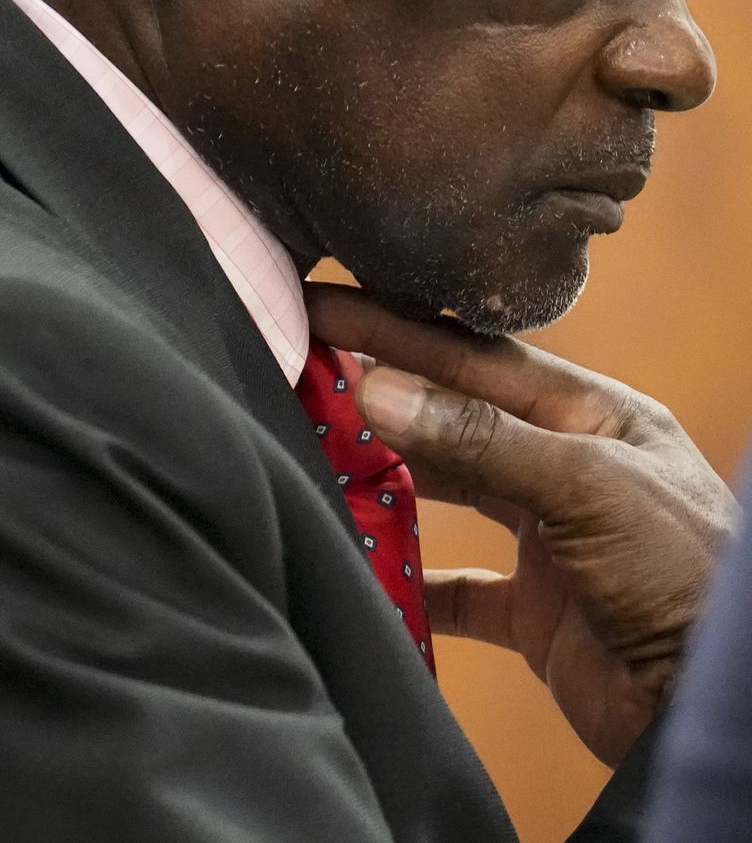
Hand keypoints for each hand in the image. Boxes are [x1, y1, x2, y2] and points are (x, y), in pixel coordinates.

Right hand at [306, 284, 738, 767]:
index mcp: (591, 415)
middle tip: (304, 369)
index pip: (475, 359)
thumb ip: (482, 440)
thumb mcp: (588, 488)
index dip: (398, 330)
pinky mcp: (535, 608)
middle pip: (454, 417)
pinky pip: (459, 586)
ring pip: (450, 492)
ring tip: (321, 453)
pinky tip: (373, 564)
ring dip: (389, 478)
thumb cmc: (685, 574)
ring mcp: (549, 535)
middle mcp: (566, 464)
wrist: (714, 709)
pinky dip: (414, 577)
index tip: (326, 307)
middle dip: (382, 395)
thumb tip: (380, 388)